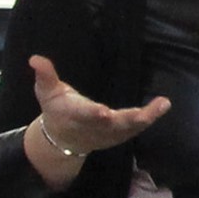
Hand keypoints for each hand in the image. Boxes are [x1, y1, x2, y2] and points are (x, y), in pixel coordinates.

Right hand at [24, 55, 168, 182]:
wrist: (63, 139)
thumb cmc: (56, 109)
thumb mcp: (46, 92)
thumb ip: (45, 75)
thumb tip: (35, 59)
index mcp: (75, 115)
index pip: (85, 115)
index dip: (93, 114)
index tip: (103, 112)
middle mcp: (94, 126)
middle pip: (113, 125)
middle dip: (128, 120)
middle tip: (143, 114)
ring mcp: (109, 133)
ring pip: (129, 128)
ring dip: (146, 118)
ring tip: (162, 104)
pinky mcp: (120, 135)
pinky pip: (136, 128)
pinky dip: (150, 118)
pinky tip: (163, 105)